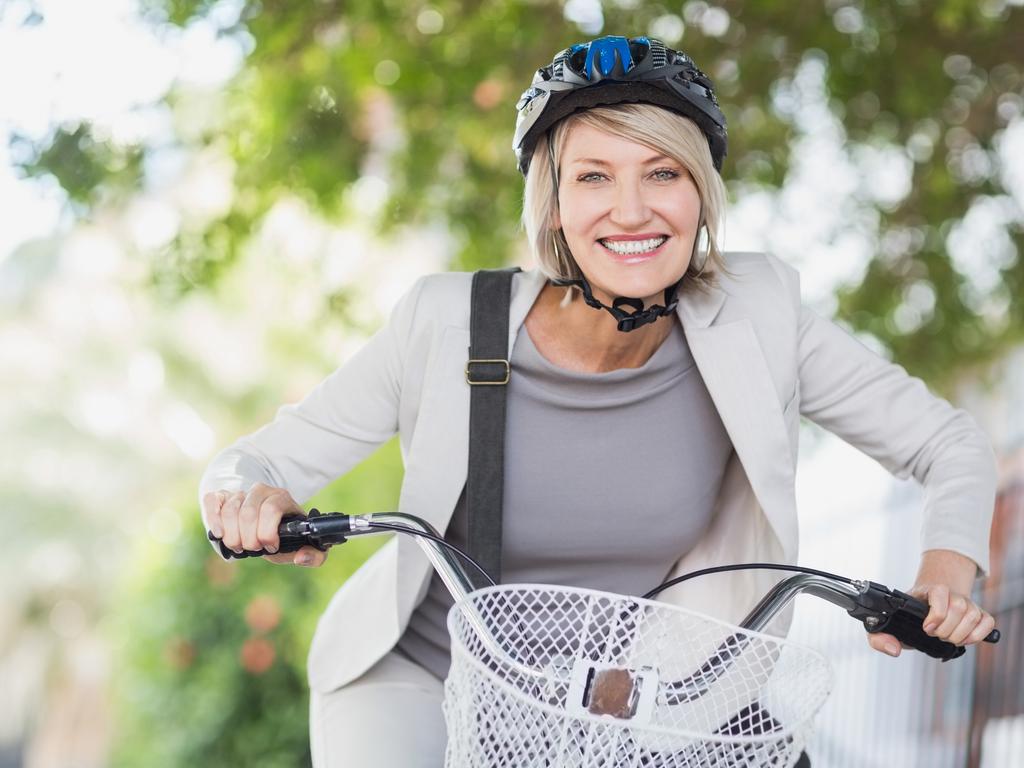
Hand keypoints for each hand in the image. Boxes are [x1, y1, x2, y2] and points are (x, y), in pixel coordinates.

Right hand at [201, 483, 327, 566]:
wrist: (259, 519)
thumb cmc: (280, 535)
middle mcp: (261, 490)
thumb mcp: (299, 545)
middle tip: (252, 549)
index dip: (267, 533)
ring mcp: (240, 492)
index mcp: (282, 498)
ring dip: (232, 535)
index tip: (270, 547)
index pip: (271, 509)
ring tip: (238, 545)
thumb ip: (314, 556)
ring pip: (230, 510)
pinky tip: (220, 534)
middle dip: (248, 540)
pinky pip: (212, 501)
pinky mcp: (221, 495)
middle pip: (248, 514)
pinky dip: (214, 520)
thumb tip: (302, 557)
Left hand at [865, 549, 992, 656]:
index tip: (927, 628)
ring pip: (973, 615)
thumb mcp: (890, 623)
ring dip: (959, 634)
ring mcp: (967, 602)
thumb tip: (893, 650)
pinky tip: (963, 639)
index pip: (940, 592)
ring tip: (946, 637)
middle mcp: (951, 594)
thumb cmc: (909, 615)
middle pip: (959, 608)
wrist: (928, 601)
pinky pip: (987, 622)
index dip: (936, 613)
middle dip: (946, 629)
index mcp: (928, 591)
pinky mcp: (980, 613)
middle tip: (935, 634)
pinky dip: (977, 635)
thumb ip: (879, 637)